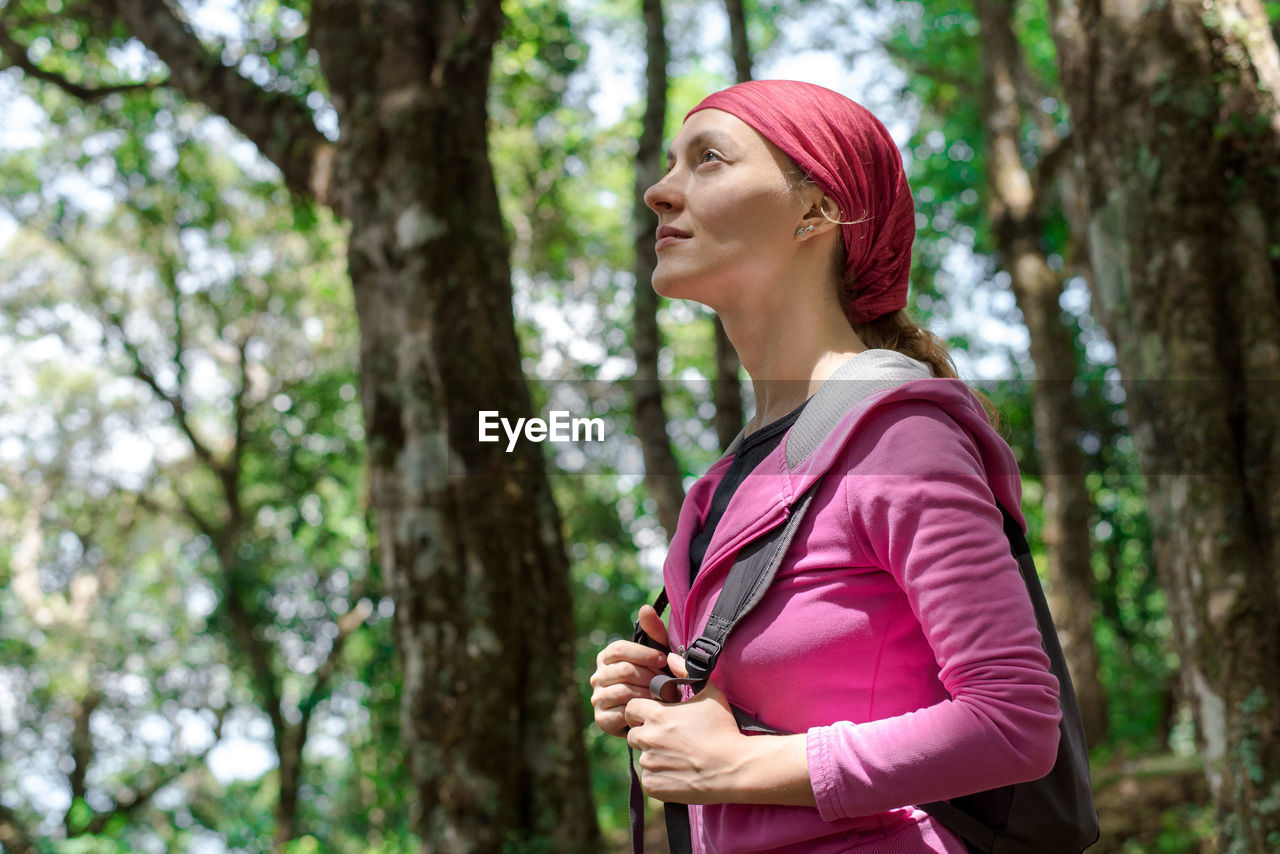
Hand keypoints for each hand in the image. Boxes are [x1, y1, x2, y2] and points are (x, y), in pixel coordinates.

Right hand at [589, 605, 672, 736]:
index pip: (618, 649)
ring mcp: (597, 698)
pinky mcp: (601, 719)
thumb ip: (653, 631)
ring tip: (662, 697)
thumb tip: (645, 607)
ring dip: (647, 694)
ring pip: (623, 691)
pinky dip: (638, 711)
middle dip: (649, 676)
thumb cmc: (656, 678)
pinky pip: (620, 712)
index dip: (643, 653)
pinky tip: (650, 710)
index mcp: (607, 657)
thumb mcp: (658, 654)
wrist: (655, 713)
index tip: (663, 660)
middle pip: (623, 670)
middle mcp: (598, 676)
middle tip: (666, 682)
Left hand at [623, 661, 747, 803]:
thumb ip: (686, 671)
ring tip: (679, 757)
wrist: (735, 768)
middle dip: (647, 734)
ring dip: (655, 757)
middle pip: (634, 734)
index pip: (631, 708)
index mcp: (657, 715)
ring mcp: (650, 764)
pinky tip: (680, 773)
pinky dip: (660, 778)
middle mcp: (648, 739)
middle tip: (670, 738)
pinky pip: (649, 780)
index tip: (656, 716)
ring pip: (643, 758)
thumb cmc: (723, 729)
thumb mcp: (710, 694)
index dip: (642, 711)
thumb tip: (671, 656)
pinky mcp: (654, 787)